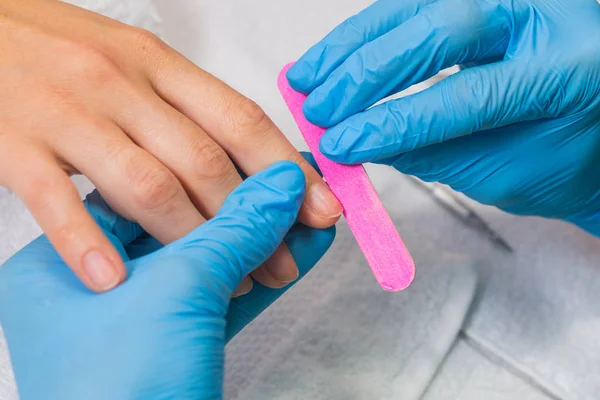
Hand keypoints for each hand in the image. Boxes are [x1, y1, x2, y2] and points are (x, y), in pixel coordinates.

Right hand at [0, 0, 341, 292]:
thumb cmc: (63, 50)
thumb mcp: (134, 61)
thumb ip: (188, 106)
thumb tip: (251, 156)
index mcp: (157, 66)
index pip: (239, 119)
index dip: (285, 170)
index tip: (322, 210)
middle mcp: (120, 86)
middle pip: (205, 161)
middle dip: (252, 222)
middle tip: (283, 265)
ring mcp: (67, 114)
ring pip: (146, 184)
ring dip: (192, 243)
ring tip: (224, 282)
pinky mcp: (13, 143)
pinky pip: (56, 200)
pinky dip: (88, 244)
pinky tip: (116, 280)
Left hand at [0, 161, 334, 399]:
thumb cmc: (126, 391)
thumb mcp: (180, 290)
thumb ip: (236, 226)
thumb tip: (285, 181)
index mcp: (63, 269)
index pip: (140, 190)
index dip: (206, 168)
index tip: (256, 155)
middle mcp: (97, 292)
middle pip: (186, 226)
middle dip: (249, 205)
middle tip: (295, 180)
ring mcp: (140, 324)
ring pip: (215, 265)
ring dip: (268, 239)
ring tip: (313, 211)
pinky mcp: (180, 350)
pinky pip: (229, 301)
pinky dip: (268, 275)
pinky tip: (304, 250)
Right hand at [287, 0, 599, 233]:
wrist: (587, 133)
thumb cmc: (559, 160)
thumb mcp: (503, 170)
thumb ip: (432, 153)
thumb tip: (357, 139)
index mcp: (571, 71)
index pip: (468, 93)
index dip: (396, 121)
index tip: (344, 144)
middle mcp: (546, 17)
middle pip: (440, 25)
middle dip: (368, 70)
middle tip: (321, 107)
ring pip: (417, 4)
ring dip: (354, 43)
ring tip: (307, 78)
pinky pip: (414, 6)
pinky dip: (368, 31)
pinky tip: (335, 55)